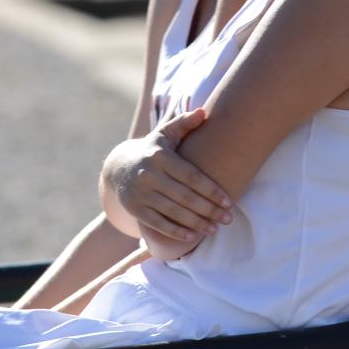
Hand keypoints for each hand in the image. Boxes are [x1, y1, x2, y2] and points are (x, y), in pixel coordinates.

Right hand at [103, 108, 233, 243]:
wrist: (119, 167)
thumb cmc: (153, 150)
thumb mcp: (165, 134)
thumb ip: (184, 123)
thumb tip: (204, 112)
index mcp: (160, 156)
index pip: (190, 176)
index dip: (210, 190)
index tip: (228, 201)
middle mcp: (149, 175)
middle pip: (184, 197)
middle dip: (208, 210)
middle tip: (228, 219)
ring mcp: (140, 193)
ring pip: (173, 212)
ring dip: (196, 223)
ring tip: (215, 229)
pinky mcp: (135, 208)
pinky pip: (157, 223)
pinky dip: (175, 231)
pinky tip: (193, 236)